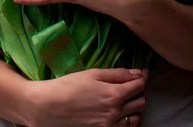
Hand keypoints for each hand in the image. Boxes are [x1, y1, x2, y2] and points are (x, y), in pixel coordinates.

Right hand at [26, 67, 148, 126]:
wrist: (49, 107)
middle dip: (140, 91)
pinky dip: (128, 120)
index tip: (143, 71)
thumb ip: (118, 74)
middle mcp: (116, 113)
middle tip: (133, 83)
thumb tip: (138, 73)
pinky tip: (120, 112)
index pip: (139, 86)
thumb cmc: (69, 86)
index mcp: (114, 94)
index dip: (143, 76)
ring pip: (136, 118)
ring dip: (135, 107)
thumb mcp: (93, 74)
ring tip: (127, 98)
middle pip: (141, 102)